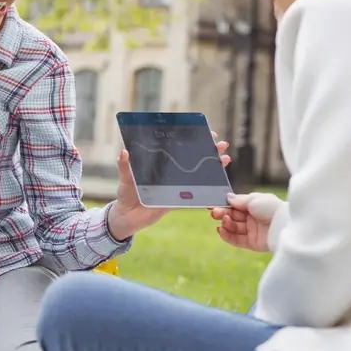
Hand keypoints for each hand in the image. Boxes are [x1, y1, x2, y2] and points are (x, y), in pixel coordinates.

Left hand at [107, 131, 231, 240]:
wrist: (128, 217)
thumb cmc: (126, 195)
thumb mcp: (125, 178)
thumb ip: (124, 165)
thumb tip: (124, 151)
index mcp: (160, 166)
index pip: (178, 150)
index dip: (191, 142)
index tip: (205, 132)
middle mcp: (171, 174)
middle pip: (192, 160)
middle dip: (208, 151)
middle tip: (221, 143)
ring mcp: (177, 187)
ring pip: (199, 174)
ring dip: (213, 166)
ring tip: (225, 157)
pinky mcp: (179, 200)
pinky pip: (196, 193)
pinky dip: (208, 187)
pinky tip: (220, 180)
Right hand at [211, 192, 280, 252]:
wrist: (285, 225)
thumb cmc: (271, 208)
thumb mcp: (253, 199)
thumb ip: (238, 200)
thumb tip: (227, 197)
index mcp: (254, 206)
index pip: (235, 206)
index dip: (224, 206)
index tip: (212, 205)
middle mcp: (253, 219)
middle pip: (233, 217)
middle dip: (222, 214)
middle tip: (214, 213)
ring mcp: (252, 231)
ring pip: (233, 228)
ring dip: (225, 224)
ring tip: (223, 220)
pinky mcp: (252, 243)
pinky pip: (236, 240)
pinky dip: (227, 236)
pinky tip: (221, 230)